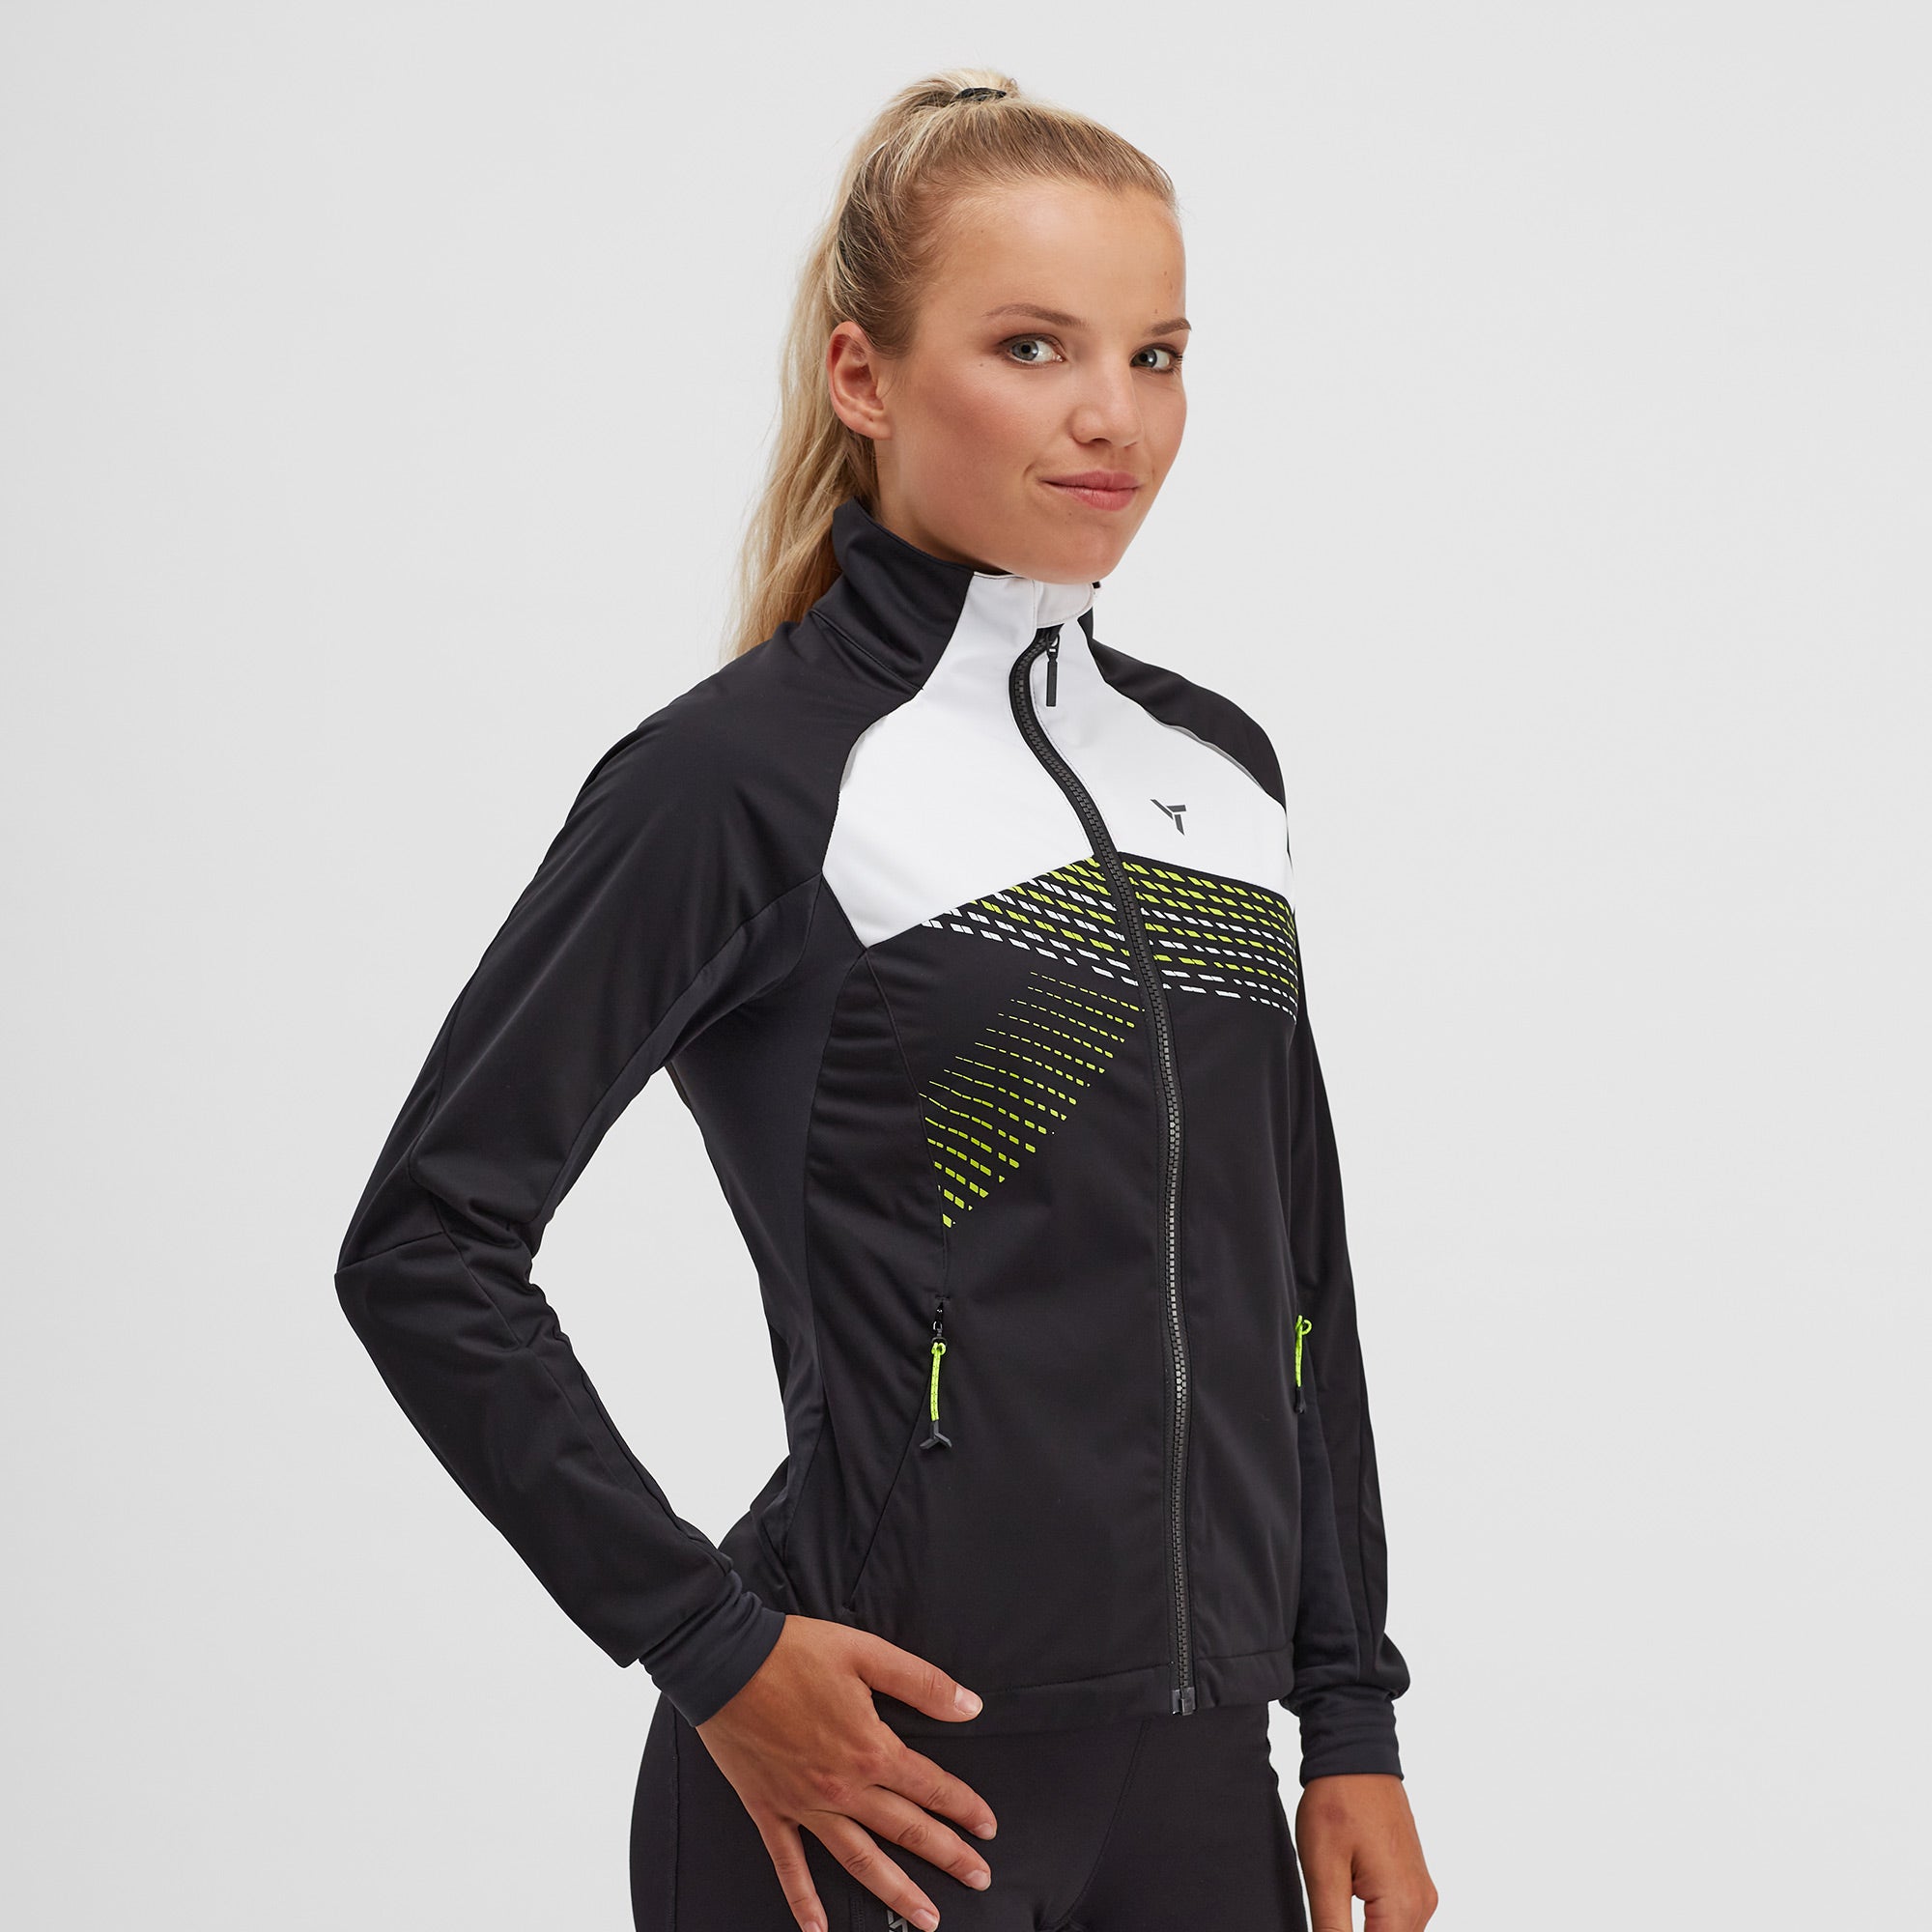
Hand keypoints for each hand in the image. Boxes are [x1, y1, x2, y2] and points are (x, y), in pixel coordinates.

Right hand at [696, 1614, 998, 1931]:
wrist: (724, 1661)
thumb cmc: (793, 1652)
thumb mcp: (866, 1653)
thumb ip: (922, 1682)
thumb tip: (969, 1705)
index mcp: (870, 1748)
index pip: (931, 1787)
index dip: (964, 1807)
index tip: (988, 1826)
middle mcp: (842, 1787)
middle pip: (906, 1829)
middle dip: (948, 1855)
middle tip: (979, 1877)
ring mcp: (804, 1804)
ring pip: (860, 1859)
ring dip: (897, 1891)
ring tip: (927, 1918)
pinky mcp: (769, 1810)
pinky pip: (788, 1864)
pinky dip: (802, 1899)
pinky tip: (818, 1928)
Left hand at [1296, 1772, 1436, 1931]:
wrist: (1355, 1754)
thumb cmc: (1338, 1801)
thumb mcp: (1323, 1870)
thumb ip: (1331, 1927)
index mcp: (1402, 1905)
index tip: (1328, 1921)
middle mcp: (1421, 1903)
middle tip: (1329, 1908)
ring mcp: (1420, 1891)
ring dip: (1367, 1930)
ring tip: (1336, 1900)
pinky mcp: (1413, 1880)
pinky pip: (1398, 1919)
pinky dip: (1375, 1923)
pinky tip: (1347, 1903)